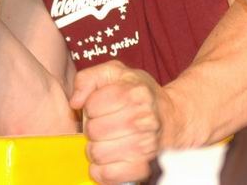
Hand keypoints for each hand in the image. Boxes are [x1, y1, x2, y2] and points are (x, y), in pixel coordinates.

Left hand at [69, 61, 162, 184]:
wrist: (171, 118)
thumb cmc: (138, 94)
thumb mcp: (114, 73)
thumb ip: (88, 78)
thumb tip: (75, 102)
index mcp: (135, 93)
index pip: (92, 105)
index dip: (90, 107)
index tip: (99, 107)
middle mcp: (144, 119)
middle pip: (94, 131)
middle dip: (92, 128)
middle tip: (103, 126)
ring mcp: (146, 145)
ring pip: (98, 153)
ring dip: (96, 148)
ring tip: (106, 141)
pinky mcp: (144, 167)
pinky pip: (110, 175)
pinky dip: (102, 170)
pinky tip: (107, 160)